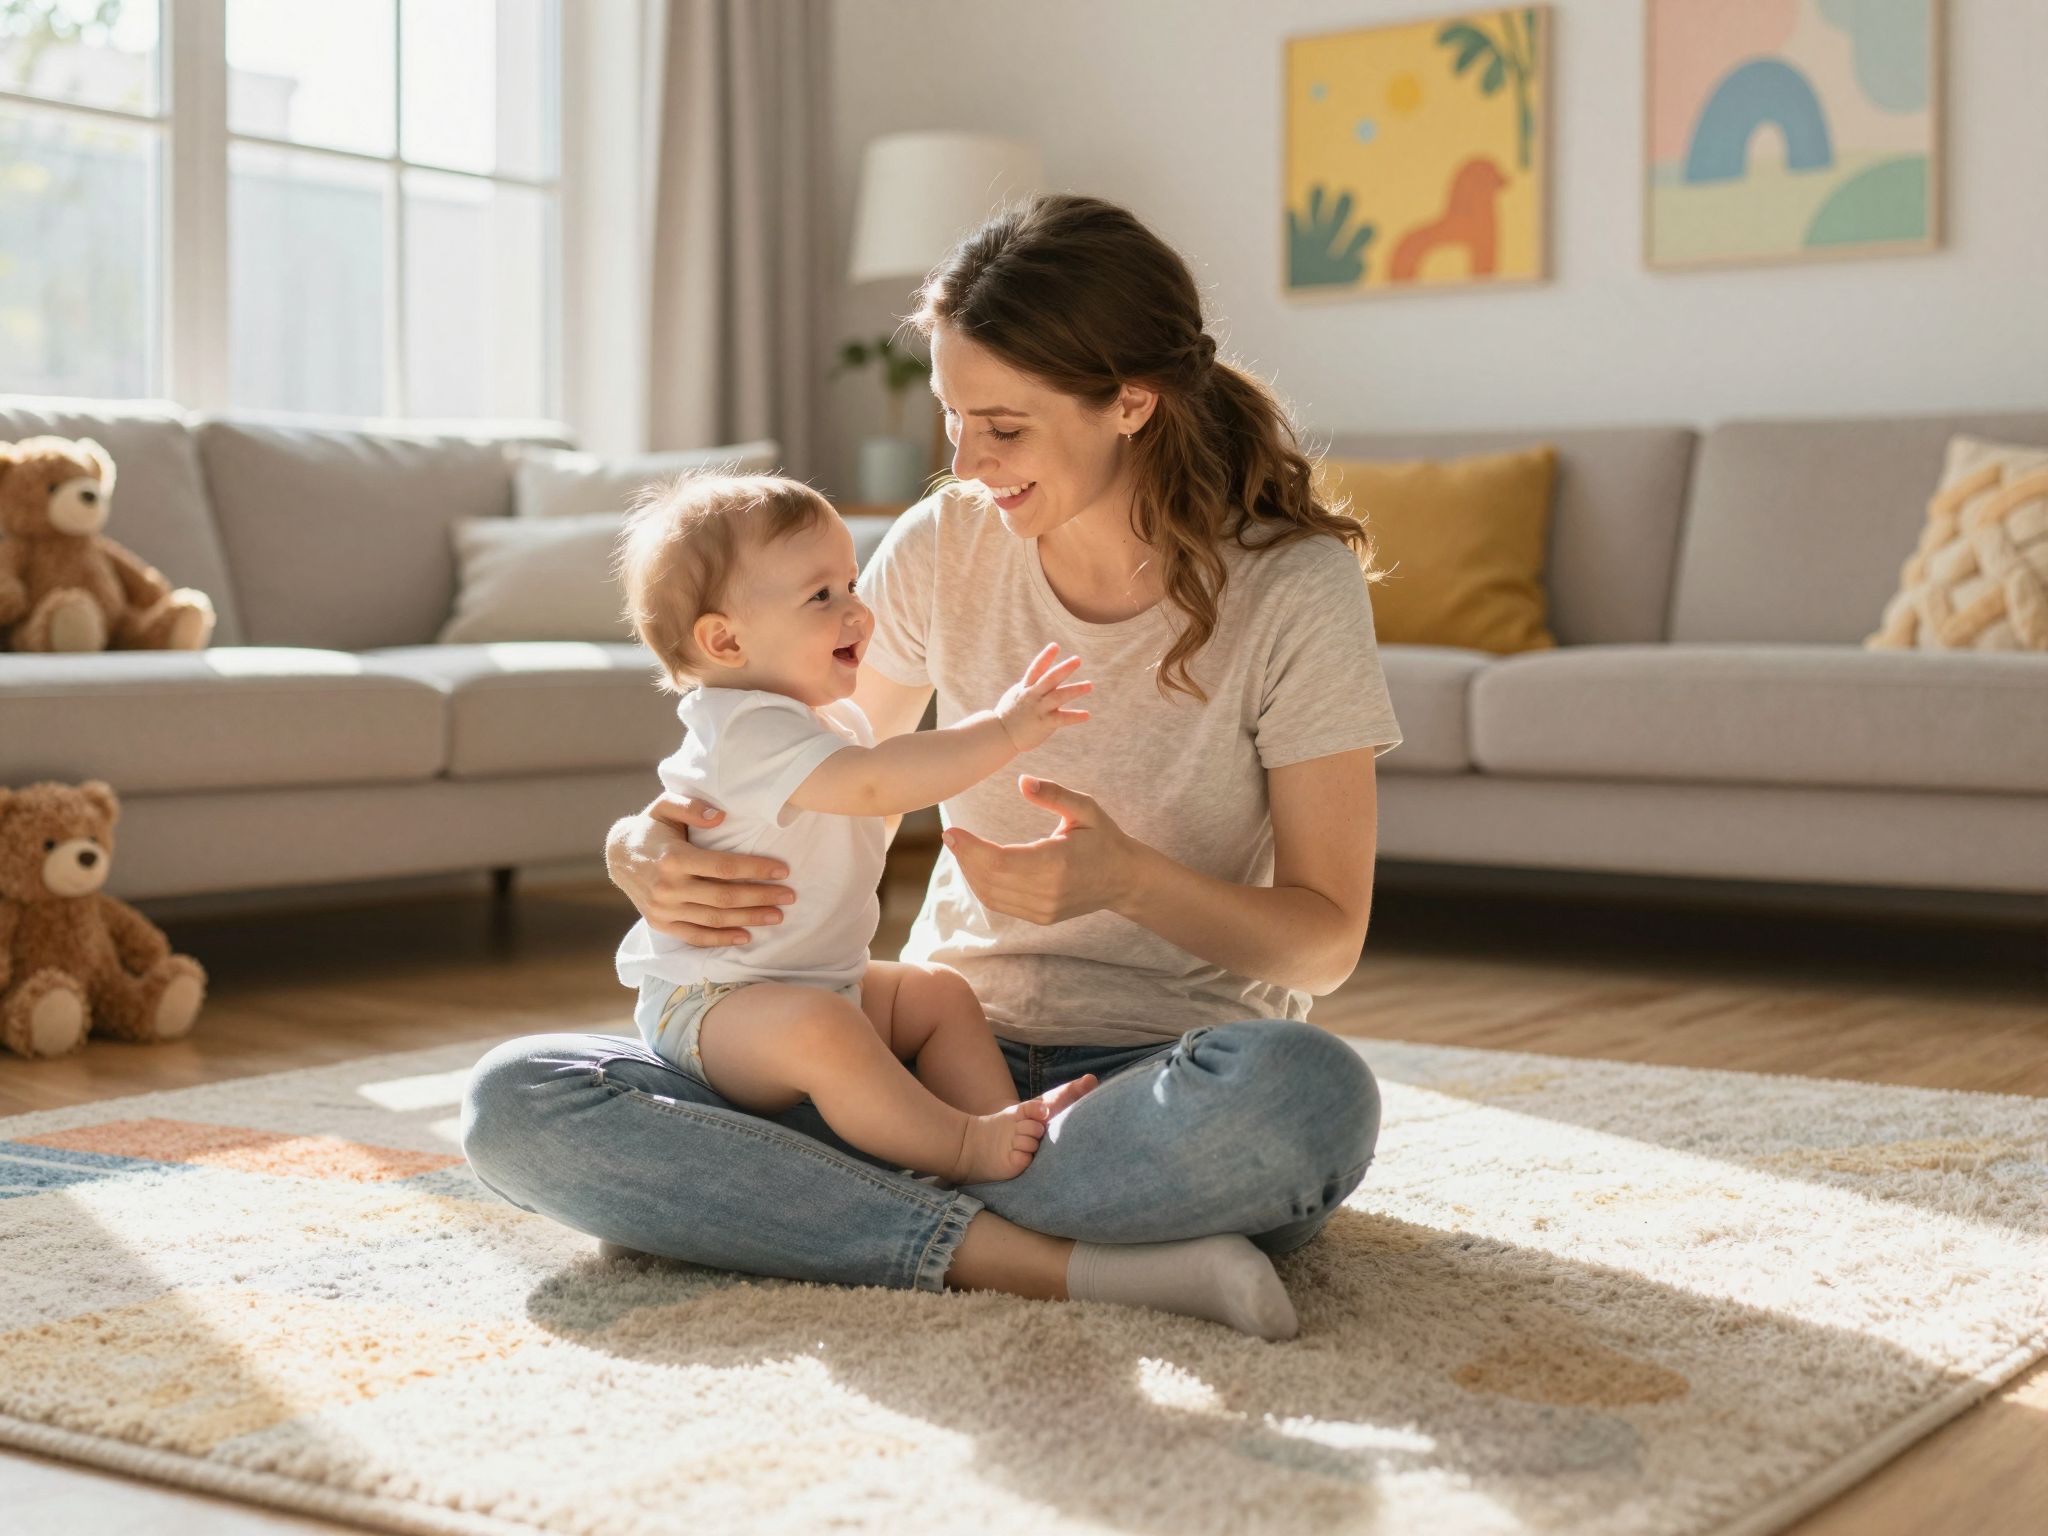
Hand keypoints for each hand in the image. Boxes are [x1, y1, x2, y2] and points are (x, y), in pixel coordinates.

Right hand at [606, 793, 795, 946]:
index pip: (724, 867)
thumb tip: (720, 817)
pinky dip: (721, 939)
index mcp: (673, 858)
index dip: (756, 869)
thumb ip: (692, 807)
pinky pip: (695, 936)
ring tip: (777, 916)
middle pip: (725, 897)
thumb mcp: (665, 806)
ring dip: (749, 919)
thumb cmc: (651, 827)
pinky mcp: (661, 924)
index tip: (783, 870)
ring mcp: (664, 909)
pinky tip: (745, 936)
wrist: (617, 855)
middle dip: (761, 897)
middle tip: (789, 896)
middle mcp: (668, 887)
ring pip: (714, 918)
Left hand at [941, 776, 1135, 925]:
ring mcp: (1044, 909)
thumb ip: (1054, 795)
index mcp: (1057, 862)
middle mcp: (1048, 891)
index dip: (970, 848)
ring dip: (970, 872)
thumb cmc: (1104, 838)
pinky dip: (982, 886)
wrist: (1125, 879)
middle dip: (965, 857)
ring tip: (960, 848)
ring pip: (991, 895)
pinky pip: (1001, 904)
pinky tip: (976, 865)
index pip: (1000, 861)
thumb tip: (1022, 782)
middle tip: (950, 836)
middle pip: (990, 879)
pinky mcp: (1041, 917)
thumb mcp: (1086, 809)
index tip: (952, 831)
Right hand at [994, 643, 1091, 751]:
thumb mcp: (1017, 695)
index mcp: (1026, 688)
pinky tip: (1087, 715)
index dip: (1045, 657)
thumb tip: (1039, 672)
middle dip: (1064, 669)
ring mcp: (1038, 709)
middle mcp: (1032, 696)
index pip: (1036, 669)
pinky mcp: (1043, 724)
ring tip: (1090, 685)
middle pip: (1049, 679)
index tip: (1055, 645)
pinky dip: (1074, 717)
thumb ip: (1030, 684)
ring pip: (1058, 697)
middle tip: (1078, 659)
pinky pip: (1061, 719)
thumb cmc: (1009, 715)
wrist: (999, 735)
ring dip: (1075, 690)